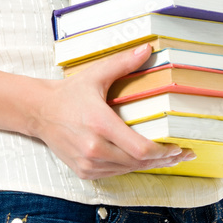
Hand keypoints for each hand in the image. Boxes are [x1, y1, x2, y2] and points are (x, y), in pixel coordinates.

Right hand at [30, 43, 196, 178]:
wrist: (40, 111)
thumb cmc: (70, 92)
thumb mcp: (97, 74)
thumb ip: (124, 63)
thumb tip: (148, 49)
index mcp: (100, 124)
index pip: (139, 148)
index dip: (163, 152)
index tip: (179, 148)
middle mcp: (94, 148)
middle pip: (138, 162)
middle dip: (163, 160)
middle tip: (182, 155)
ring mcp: (88, 163)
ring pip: (128, 170)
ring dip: (148, 165)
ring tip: (168, 158)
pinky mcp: (84, 172)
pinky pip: (115, 173)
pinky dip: (130, 167)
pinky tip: (142, 160)